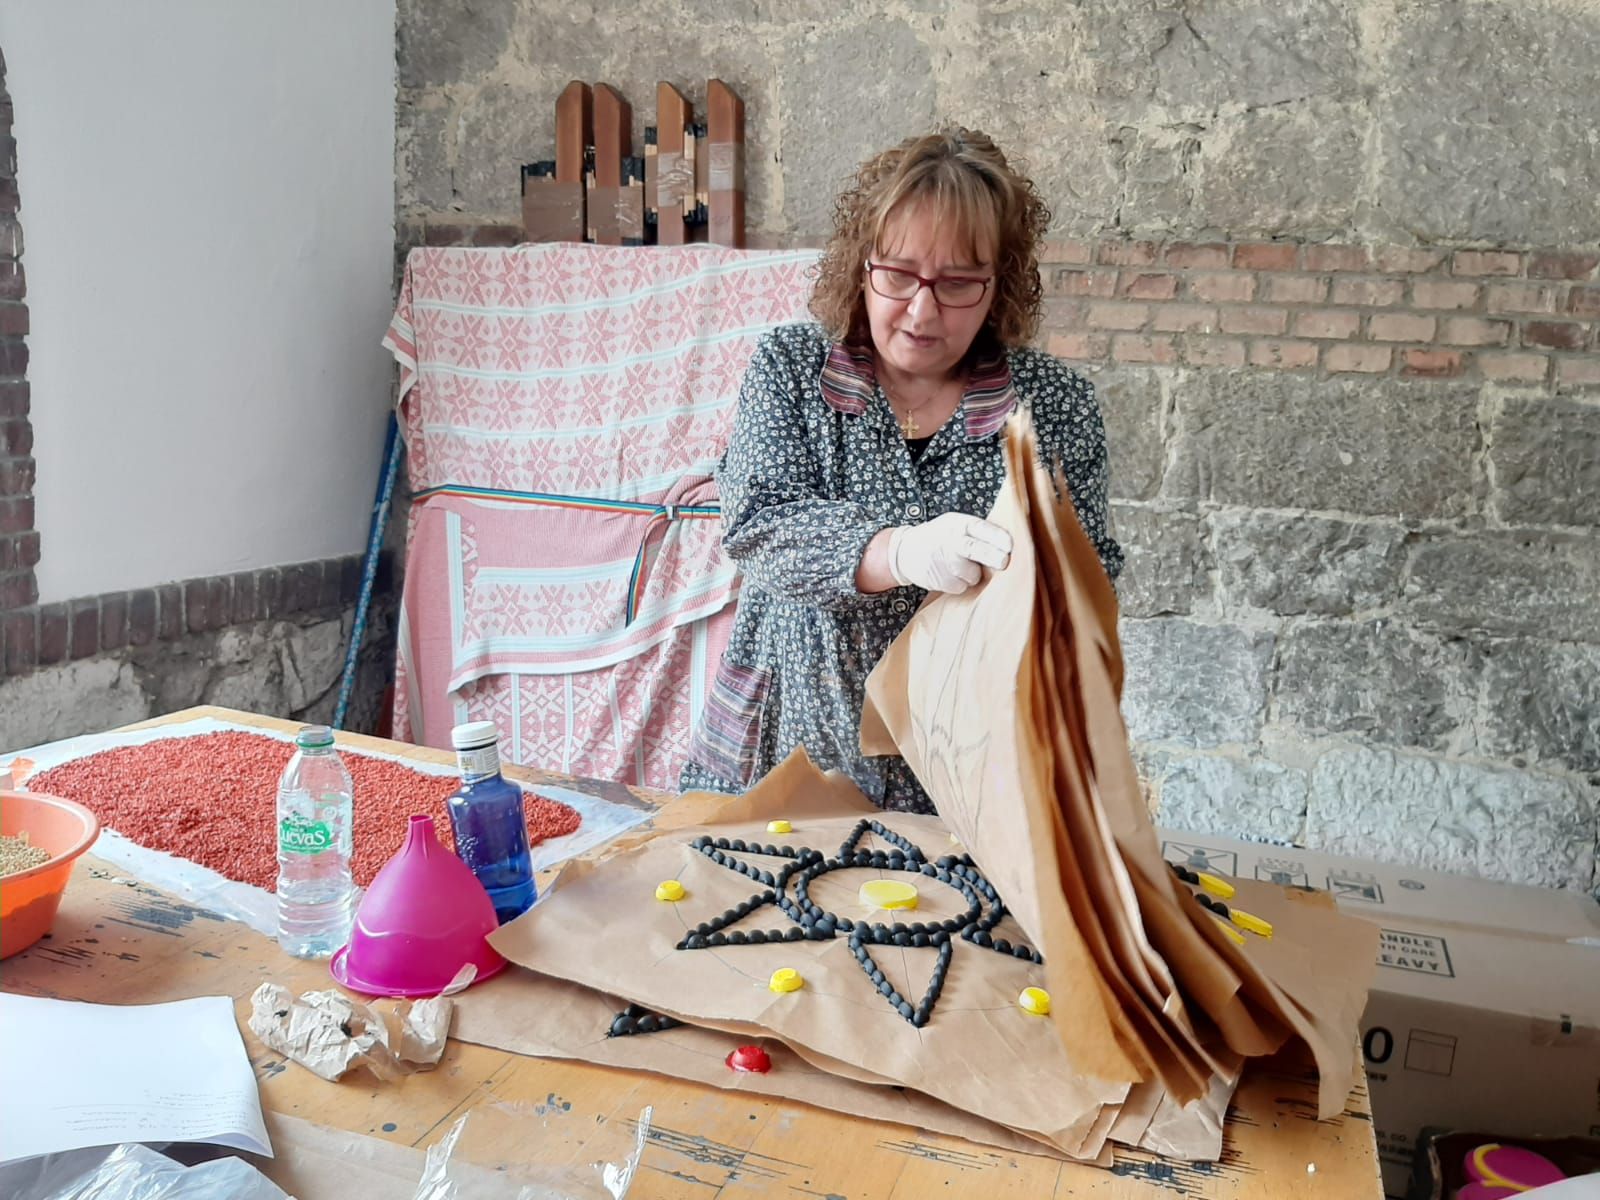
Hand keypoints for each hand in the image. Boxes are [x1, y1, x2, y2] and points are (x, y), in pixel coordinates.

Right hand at [887, 513, 1012, 593]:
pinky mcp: (939, 580)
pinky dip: (961, 583)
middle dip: (993, 557)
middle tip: (1004, 563)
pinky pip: (961, 587)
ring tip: (962, 565)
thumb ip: (977, 534)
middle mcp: (950, 541)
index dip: (997, 537)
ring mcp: (943, 562)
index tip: (1010, 546)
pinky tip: (951, 574)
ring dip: (973, 574)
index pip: (980, 528)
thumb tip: (1008, 549)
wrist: (905, 551)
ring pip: (972, 574)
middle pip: (974, 550)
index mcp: (958, 524)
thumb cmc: (940, 537)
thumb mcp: (955, 524)